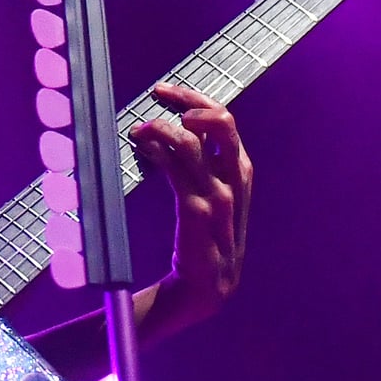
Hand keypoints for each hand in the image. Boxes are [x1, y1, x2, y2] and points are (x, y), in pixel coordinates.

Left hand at [131, 83, 251, 332]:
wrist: (203, 288)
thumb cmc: (202, 239)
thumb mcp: (210, 197)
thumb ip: (200, 166)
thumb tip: (170, 132)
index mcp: (241, 172)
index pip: (224, 121)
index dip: (196, 100)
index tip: (167, 92)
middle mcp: (235, 180)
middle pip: (221, 122)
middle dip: (188, 101)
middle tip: (158, 95)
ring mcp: (219, 197)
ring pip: (192, 143)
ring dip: (161, 127)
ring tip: (139, 129)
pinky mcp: (197, 213)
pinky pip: (175, 170)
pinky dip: (156, 152)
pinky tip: (142, 147)